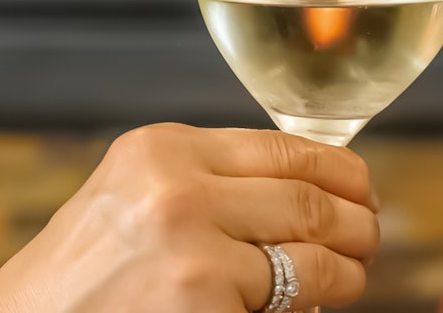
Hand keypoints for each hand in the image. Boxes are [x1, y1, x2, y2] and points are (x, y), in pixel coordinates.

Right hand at [0, 123, 379, 312]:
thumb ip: (204, 182)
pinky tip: (317, 306)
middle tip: (367, 236)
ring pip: (313, 248)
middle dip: (356, 219)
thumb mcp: (132, 200)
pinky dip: (317, 304)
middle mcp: (178, 186)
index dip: (339, 169)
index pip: (284, 145)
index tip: (359, 188)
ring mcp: (192, 247)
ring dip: (348, 266)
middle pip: (308, 194)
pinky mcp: (203, 303)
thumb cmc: (75, 284)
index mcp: (161, 148)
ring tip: (351, 274)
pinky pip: (293, 301)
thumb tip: (304, 187)